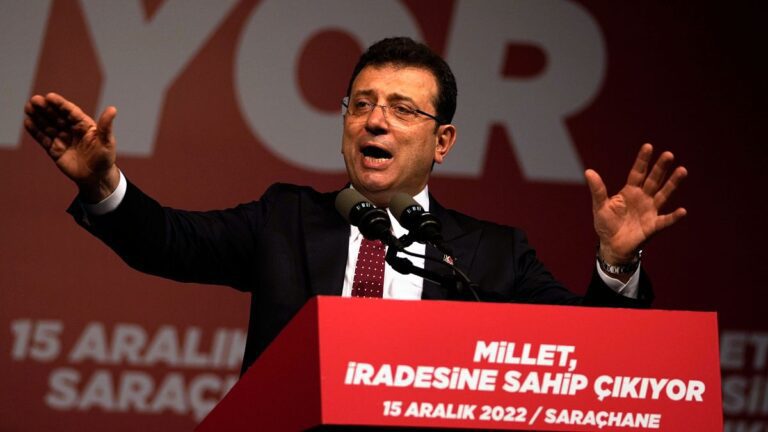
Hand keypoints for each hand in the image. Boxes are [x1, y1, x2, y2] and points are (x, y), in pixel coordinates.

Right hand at [24, 92, 118, 201]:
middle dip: (46, 108)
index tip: (50, 96)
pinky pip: (43, 139)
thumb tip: (113, 109)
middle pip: (57, 116)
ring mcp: (62, 139)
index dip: (60, 104)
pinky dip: (35, 131)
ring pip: (48, 125)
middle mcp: (71, 130)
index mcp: (84, 125)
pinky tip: (28, 122)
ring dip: (38, 117)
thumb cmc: (104, 158)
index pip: (70, 112)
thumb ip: (106, 126)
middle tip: (35, 100)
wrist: (96, 177)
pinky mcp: (54, 150)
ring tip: (28, 107)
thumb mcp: (107, 142)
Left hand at [585, 143, 687, 265]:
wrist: (611, 245)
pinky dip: (673, 217)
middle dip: (660, 168)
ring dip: (672, 184)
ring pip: (663, 194)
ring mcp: (650, 211)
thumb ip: (598, 190)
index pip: (637, 172)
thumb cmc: (606, 224)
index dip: (642, 160)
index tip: (648, 146)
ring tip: (682, 170)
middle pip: (653, 180)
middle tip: (668, 154)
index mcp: (630, 191)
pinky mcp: (653, 226)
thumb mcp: (599, 206)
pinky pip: (665, 220)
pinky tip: (682, 211)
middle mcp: (643, 198)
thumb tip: (588, 171)